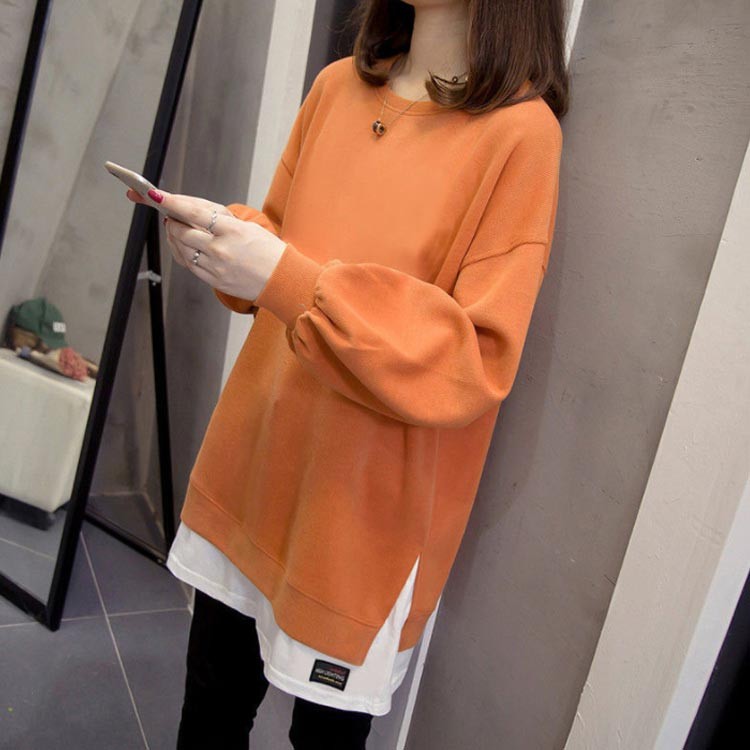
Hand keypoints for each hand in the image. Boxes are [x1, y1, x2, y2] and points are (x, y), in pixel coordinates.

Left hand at [126, 188, 286, 300]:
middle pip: (183, 232)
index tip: (157, 195)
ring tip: (176, 231)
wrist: (283, 280)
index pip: (194, 213)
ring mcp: (217, 267)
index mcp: (232, 231)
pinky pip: (190, 266)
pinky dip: (182, 254)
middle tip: (170, 215)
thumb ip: (219, 221)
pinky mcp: (215, 281)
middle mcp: (222, 249)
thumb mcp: (248, 228)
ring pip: (182, 250)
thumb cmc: (269, 251)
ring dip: (174, 238)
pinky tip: (183, 248)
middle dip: (172, 222)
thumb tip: (191, 213)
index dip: (172, 203)